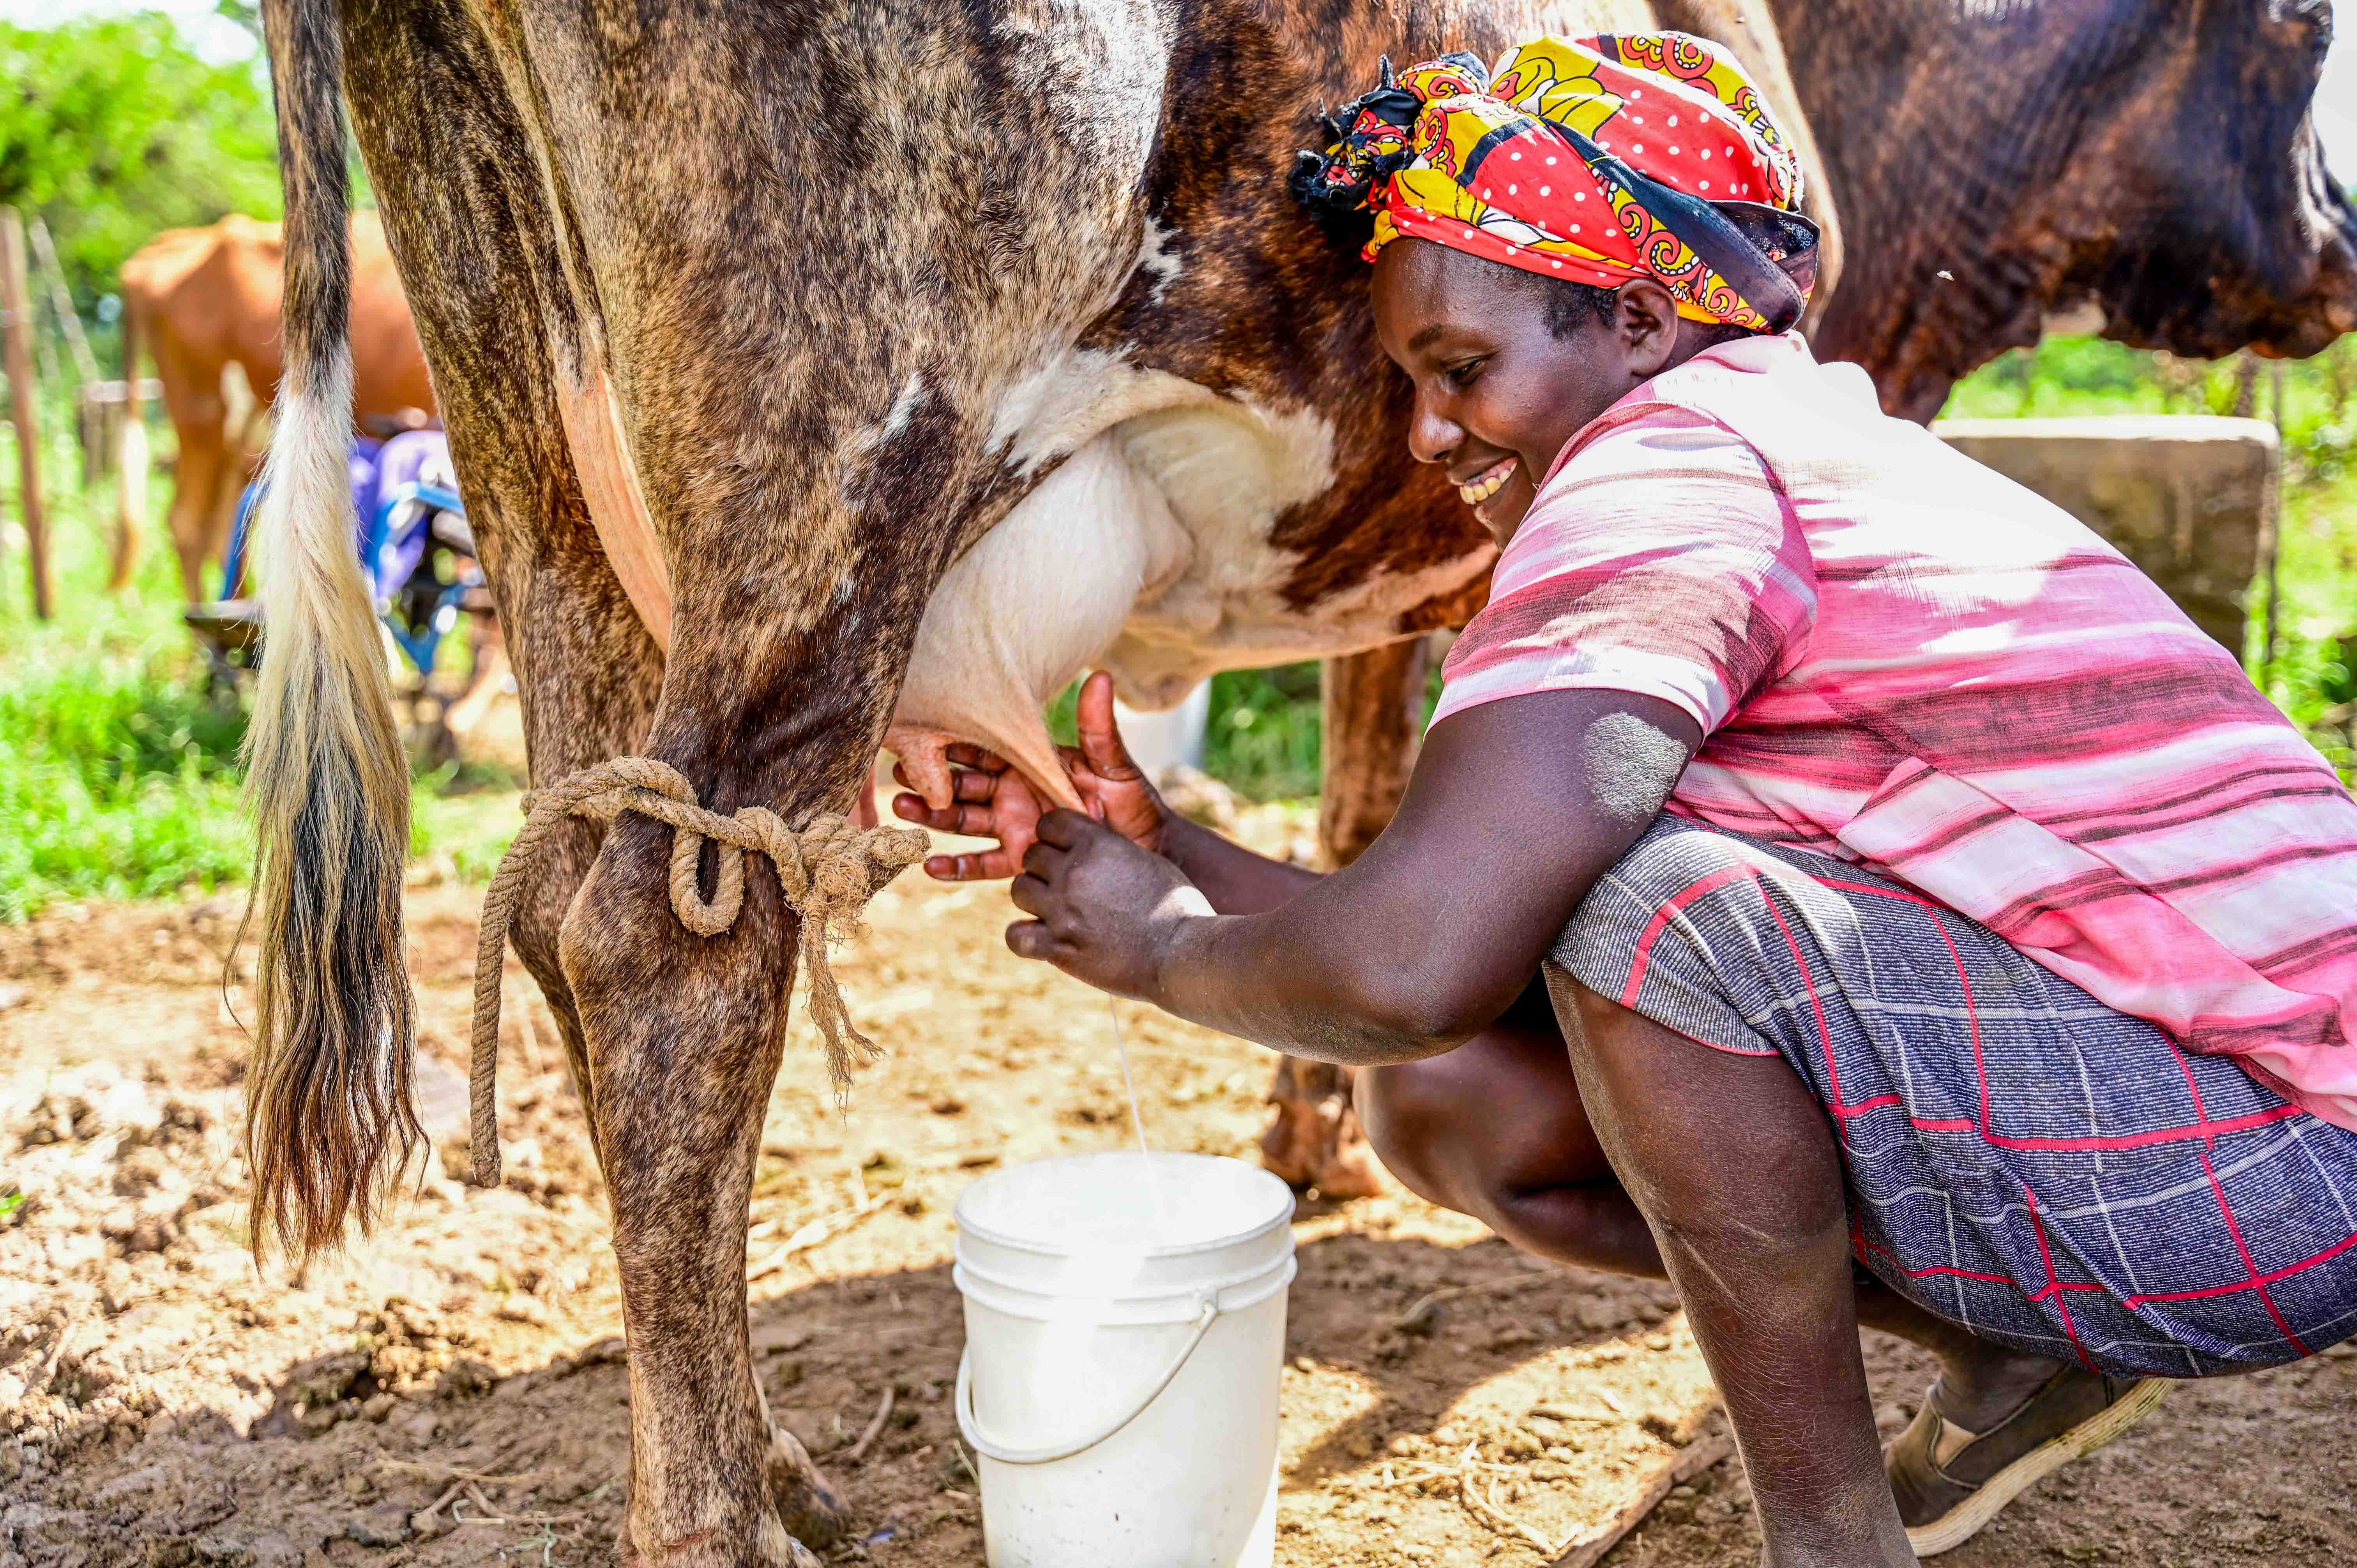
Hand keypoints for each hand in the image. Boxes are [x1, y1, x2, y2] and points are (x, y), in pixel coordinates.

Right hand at [892, 671, 1169, 880]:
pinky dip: (956, 867)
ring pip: (964, 820)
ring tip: (902, 811)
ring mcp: (1014, 826)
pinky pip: (982, 864)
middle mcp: (1015, 793)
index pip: (984, 750)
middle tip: (898, 774)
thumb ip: (1097, 728)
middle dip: (930, 779)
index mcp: (1030, 763)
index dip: (952, 745)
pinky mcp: (1019, 859)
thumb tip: (1099, 676)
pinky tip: (929, 866)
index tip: (922, 735)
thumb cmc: (1134, 802)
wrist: (1150, 851)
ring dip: (932, 815)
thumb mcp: (1114, 764)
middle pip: (963, 785)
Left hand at [1008, 810, 1212, 998]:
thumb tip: (1090, 844)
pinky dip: (1024, 937)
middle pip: (1031, 856)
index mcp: (1097, 846)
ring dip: (1033, 897)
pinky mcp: (1059, 948)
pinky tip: (1041, 939)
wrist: (1182, 954)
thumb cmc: (1176, 907)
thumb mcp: (1147, 861)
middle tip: (1062, 883)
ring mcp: (1062, 912)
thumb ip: (1112, 850)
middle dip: (1044, 867)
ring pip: (1019, 890)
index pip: (1049, 823)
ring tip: (1054, 909)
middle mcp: (1073, 874)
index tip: (1063, 848)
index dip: (1054, 834)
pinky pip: (1015, 936)